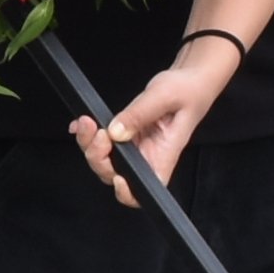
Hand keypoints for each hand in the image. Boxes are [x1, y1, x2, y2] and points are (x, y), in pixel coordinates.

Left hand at [71, 43, 236, 203]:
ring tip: (87, 121)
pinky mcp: (126, 135)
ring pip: (105, 159)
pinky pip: (102, 142)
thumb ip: (139, 114)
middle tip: (96, 132)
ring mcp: (135, 147)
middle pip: (115, 174)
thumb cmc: (187, 90)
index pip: (146, 189)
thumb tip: (116, 132)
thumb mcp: (164, 96)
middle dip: (98, 157)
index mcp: (164, 155)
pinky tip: (83, 123)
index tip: (117, 176)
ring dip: (90, 144)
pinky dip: (88, 135)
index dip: (128, 192)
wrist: (190, 80)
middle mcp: (148, 156)